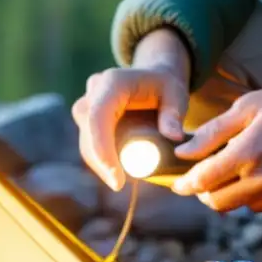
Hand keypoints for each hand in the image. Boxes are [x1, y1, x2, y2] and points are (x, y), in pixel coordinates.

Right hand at [72, 28, 190, 190]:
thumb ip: (174, 114)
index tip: (116, 178)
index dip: (103, 149)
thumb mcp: (176, 94)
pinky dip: (99, 159)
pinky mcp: (87, 117)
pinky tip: (113, 174)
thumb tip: (173, 137)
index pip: (98, 117)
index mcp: (113, 82)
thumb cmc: (165, 86)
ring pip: (85, 140)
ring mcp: (87, 103)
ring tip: (119, 181)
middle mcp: (94, 90)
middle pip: (88, 132)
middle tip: (120, 184)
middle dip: (101, 163)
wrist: (151, 76)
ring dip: (99, 164)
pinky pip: (88, 142)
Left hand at [170, 83, 261, 212]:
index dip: (183, 185)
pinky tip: (253, 177)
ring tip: (229, 174)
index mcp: (246, 153)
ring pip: (237, 207)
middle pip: (215, 202)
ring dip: (225, 195)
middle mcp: (261, 178)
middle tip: (202, 178)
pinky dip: (248, 197)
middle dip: (203, 192)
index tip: (175, 184)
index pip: (202, 181)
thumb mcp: (246, 108)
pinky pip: (258, 206)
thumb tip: (183, 152)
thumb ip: (212, 133)